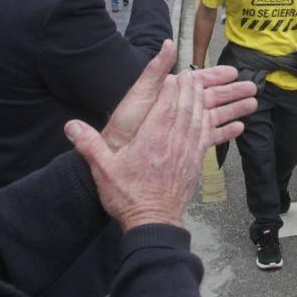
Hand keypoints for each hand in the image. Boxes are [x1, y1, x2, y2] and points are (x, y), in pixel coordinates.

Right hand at [66, 69, 246, 230]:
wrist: (152, 222)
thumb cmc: (127, 196)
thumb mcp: (102, 169)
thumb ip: (89, 145)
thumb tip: (70, 126)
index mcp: (152, 138)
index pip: (165, 104)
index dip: (171, 87)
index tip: (174, 74)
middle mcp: (173, 141)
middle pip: (186, 107)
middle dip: (190, 88)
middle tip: (192, 74)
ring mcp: (188, 151)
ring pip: (200, 119)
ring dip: (204, 102)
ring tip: (206, 88)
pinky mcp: (196, 163)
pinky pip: (209, 138)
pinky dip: (217, 125)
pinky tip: (226, 119)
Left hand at [99, 41, 258, 152]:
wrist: (117, 156)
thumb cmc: (125, 125)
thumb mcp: (141, 92)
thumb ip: (157, 69)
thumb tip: (169, 42)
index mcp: (171, 94)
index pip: (199, 81)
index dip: (217, 75)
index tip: (234, 71)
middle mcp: (179, 109)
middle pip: (212, 97)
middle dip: (233, 92)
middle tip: (253, 87)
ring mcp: (183, 127)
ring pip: (215, 115)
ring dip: (234, 109)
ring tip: (254, 105)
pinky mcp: (186, 145)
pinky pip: (210, 136)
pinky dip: (225, 132)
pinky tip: (240, 128)